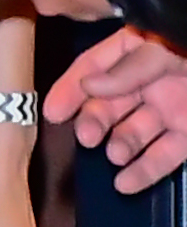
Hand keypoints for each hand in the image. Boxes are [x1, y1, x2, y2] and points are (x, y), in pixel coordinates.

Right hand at [45, 26, 186, 192]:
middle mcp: (153, 77)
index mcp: (143, 45)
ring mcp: (173, 105)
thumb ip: (131, 67)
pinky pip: (164, 154)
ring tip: (114, 153)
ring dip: (120, 144)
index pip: (97, 66)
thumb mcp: (167, 43)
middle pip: (111, 102)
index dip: (73, 87)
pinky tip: (125, 183)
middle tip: (88, 136)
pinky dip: (145, 170)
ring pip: (135, 131)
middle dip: (95, 119)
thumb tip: (92, 86)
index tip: (52, 112)